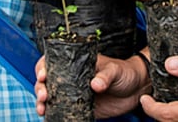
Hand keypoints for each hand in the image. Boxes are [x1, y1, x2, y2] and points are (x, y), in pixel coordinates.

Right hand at [35, 53, 149, 117]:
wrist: (136, 89)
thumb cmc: (125, 72)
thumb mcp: (115, 70)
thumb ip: (105, 76)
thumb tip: (96, 84)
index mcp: (76, 64)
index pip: (53, 62)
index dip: (43, 67)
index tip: (43, 75)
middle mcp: (72, 78)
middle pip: (48, 81)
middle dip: (40, 88)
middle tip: (44, 95)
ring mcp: (75, 93)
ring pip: (52, 97)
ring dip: (43, 103)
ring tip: (43, 108)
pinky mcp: (81, 107)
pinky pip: (64, 111)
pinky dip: (55, 114)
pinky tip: (50, 117)